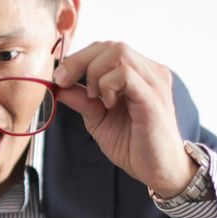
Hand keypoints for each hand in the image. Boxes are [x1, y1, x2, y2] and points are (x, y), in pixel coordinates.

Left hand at [53, 41, 194, 196]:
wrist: (159, 171)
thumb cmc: (134, 145)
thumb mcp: (99, 119)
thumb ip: (82, 100)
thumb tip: (58, 86)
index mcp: (140, 73)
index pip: (107, 48)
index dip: (79, 58)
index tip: (60, 78)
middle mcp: (150, 72)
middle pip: (111, 46)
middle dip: (80, 61)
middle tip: (64, 82)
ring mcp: (154, 83)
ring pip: (119, 53)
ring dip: (95, 73)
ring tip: (94, 98)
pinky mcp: (153, 98)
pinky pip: (126, 75)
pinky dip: (107, 85)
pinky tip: (106, 103)